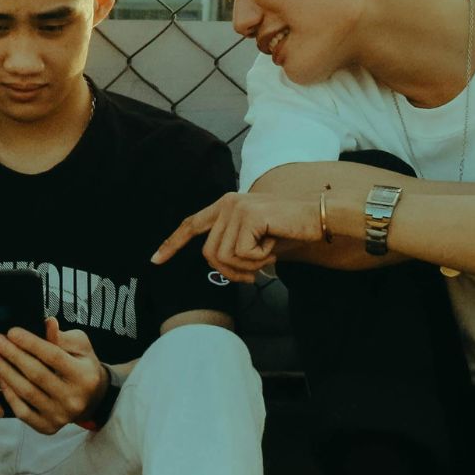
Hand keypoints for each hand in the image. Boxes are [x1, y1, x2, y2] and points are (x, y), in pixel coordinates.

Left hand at [0, 319, 106, 434]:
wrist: (92, 399)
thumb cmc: (83, 365)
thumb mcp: (81, 346)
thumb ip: (63, 337)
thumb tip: (47, 323)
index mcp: (85, 376)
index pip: (53, 356)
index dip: (31, 343)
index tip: (11, 331)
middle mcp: (74, 399)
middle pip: (36, 374)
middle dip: (12, 355)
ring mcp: (60, 416)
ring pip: (26, 392)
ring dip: (4, 372)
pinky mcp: (48, 427)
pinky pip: (22, 412)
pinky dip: (9, 394)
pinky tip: (0, 378)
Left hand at [152, 191, 322, 283]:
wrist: (319, 217)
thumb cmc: (291, 230)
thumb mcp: (257, 241)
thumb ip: (235, 248)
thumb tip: (221, 268)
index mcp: (226, 206)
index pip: (192, 224)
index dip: (173, 243)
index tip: (155, 260)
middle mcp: (227, 203)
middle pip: (209, 254)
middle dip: (231, 271)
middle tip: (255, 271)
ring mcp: (236, 207)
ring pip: (225, 257)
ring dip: (249, 266)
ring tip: (268, 252)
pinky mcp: (248, 216)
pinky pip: (242, 255)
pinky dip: (260, 259)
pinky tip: (274, 245)